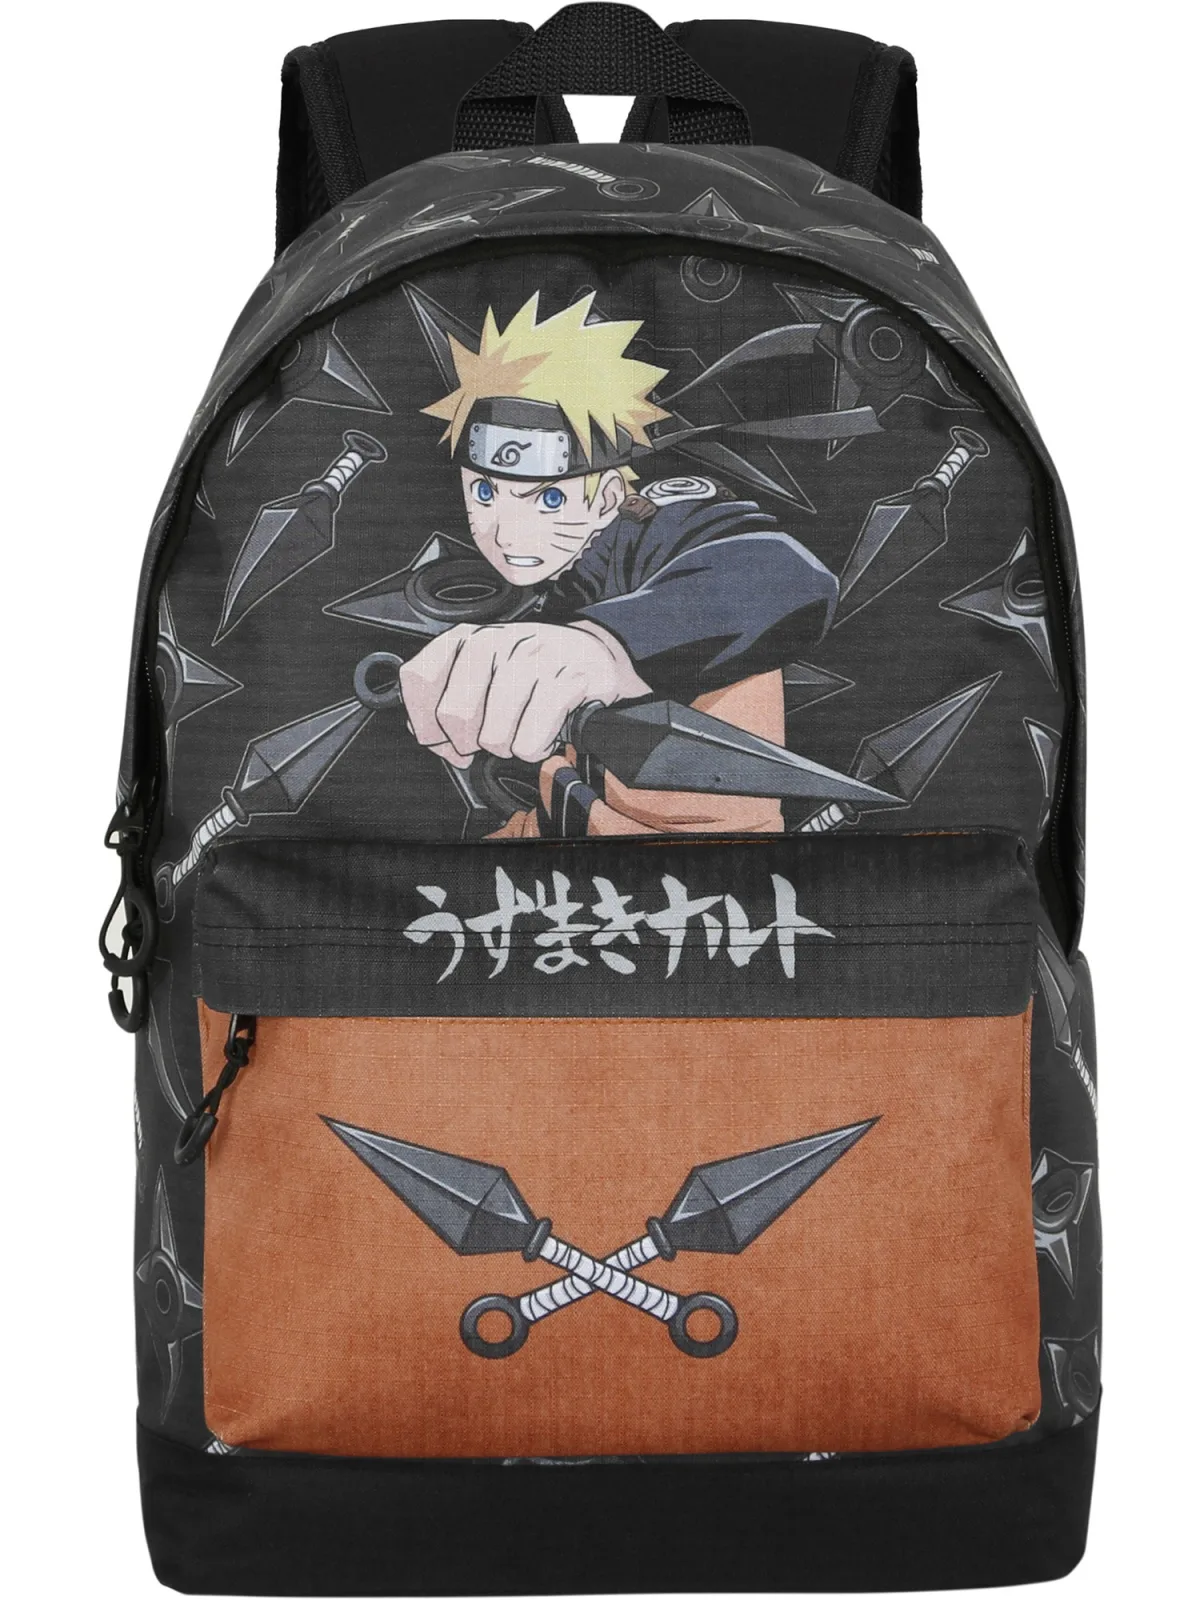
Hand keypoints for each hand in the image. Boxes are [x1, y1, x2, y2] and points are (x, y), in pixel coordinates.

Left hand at [399, 621, 650, 767]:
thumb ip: (444, 703)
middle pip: (454, 716)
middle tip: (488, 734)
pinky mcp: (567, 681)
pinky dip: (534, 749)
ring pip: (493, 735)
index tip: (442, 736)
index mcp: (466, 639)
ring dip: (506, 747)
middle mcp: (495, 642)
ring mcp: (532, 660)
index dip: (426, 722)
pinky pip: (530, 742)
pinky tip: (542, 734)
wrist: (589, 656)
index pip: (418, 680)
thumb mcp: (481, 676)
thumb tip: (434, 739)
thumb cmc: (529, 674)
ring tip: (519, 733)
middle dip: (468, 741)